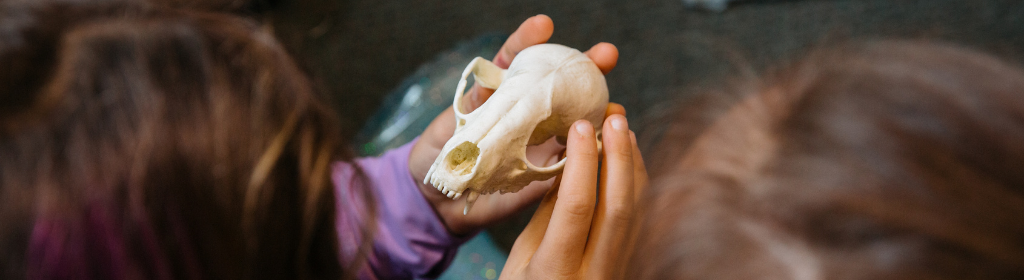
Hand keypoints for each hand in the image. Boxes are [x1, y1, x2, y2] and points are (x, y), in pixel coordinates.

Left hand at [408, 14, 619, 234]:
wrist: (438, 198)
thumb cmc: (439, 154)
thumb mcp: (450, 123)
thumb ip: (474, 104)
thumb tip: (490, 79)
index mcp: (501, 91)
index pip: (518, 58)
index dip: (530, 40)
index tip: (544, 25)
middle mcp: (527, 111)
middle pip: (563, 84)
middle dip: (588, 67)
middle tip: (607, 55)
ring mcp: (540, 140)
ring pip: (578, 120)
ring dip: (601, 112)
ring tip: (616, 107)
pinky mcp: (544, 173)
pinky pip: (574, 161)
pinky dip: (593, 152)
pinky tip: (608, 145)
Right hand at [501, 114, 648, 278]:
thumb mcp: (520, 261)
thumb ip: (546, 216)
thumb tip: (566, 165)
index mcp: (555, 272)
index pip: (577, 208)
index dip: (582, 162)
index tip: (581, 126)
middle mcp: (593, 274)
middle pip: (618, 207)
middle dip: (618, 156)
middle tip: (613, 117)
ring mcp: (616, 274)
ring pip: (636, 213)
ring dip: (632, 167)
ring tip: (623, 129)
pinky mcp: (628, 269)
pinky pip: (638, 223)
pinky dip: (636, 188)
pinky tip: (629, 162)